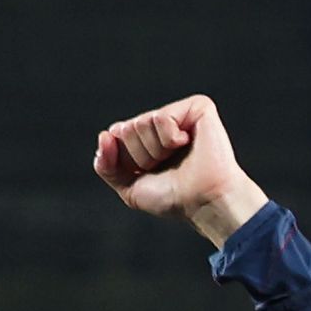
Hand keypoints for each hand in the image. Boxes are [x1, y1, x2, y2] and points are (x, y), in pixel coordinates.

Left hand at [92, 96, 268, 244]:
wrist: (205, 201)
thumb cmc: (176, 199)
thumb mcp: (129, 188)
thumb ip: (105, 165)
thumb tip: (105, 134)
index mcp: (148, 139)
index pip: (115, 134)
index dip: (126, 159)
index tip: (150, 173)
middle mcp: (163, 125)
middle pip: (126, 128)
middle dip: (140, 155)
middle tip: (167, 166)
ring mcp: (180, 115)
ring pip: (141, 122)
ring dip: (156, 150)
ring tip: (179, 157)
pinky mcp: (198, 108)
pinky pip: (161, 117)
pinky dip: (170, 138)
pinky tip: (188, 144)